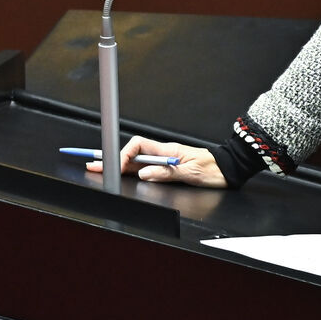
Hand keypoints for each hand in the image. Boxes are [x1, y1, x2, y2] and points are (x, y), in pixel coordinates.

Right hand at [87, 135, 226, 187]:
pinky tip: (121, 172)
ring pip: (135, 161)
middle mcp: (163, 154)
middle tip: (92, 162)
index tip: (114, 166)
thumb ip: (166, 172)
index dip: (123, 154)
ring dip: (117, 164)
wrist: (228, 169)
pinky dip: (129, 170)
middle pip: (131, 154)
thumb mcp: (190, 172)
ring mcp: (164, 160)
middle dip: (111, 157)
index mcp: (167, 150)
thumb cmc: (213, 168)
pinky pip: (144, 168)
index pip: (137, 146)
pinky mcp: (168, 168)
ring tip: (99, 167)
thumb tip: (144, 173)